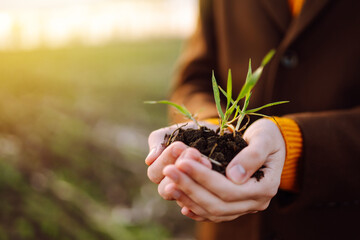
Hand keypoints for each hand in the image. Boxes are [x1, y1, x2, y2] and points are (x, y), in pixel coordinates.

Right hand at [145, 121, 212, 199]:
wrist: (214, 136)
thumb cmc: (188, 133)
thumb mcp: (172, 132)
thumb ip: (158, 142)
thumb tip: (149, 160)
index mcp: (161, 172)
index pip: (154, 173)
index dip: (165, 160)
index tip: (179, 146)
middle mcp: (173, 185)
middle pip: (165, 189)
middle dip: (179, 170)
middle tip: (193, 153)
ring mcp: (189, 193)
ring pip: (182, 197)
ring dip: (192, 180)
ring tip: (206, 163)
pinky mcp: (206, 196)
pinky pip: (200, 205)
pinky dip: (203, 197)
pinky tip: (211, 184)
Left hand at [162, 118, 285, 221]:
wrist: (273, 144)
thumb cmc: (269, 137)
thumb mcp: (265, 138)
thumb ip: (252, 155)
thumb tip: (234, 175)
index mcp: (264, 187)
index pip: (228, 189)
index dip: (203, 177)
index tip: (182, 162)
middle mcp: (255, 202)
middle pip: (217, 204)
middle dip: (190, 187)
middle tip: (168, 170)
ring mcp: (245, 206)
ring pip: (213, 211)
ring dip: (188, 198)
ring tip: (168, 183)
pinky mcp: (235, 205)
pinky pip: (214, 213)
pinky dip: (196, 208)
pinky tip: (180, 200)